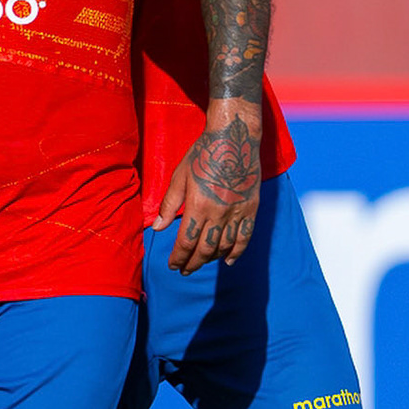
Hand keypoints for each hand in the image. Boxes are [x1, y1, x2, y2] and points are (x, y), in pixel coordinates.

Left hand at [153, 101, 262, 274]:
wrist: (234, 139)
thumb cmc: (202, 155)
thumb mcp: (180, 176)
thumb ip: (169, 205)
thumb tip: (157, 228)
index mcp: (198, 205)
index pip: (186, 241)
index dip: (178, 257)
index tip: (173, 265)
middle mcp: (219, 213)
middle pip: (204, 249)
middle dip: (192, 262)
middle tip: (184, 270)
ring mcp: (237, 212)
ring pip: (224, 246)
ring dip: (211, 259)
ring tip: (200, 262)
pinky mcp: (251, 209)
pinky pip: (245, 238)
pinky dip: (237, 252)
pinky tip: (229, 260)